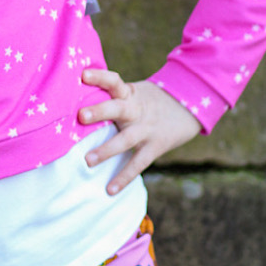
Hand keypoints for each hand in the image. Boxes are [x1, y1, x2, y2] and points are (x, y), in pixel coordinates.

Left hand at [78, 67, 200, 194]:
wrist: (190, 106)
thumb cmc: (150, 101)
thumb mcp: (134, 92)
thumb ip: (112, 97)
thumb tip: (75, 102)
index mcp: (129, 94)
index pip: (114, 81)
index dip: (100, 77)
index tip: (83, 75)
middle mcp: (136, 110)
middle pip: (118, 108)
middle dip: (100, 111)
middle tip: (81, 116)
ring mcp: (146, 129)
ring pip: (126, 139)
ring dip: (107, 150)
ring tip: (87, 161)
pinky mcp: (155, 146)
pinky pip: (138, 163)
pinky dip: (124, 177)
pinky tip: (110, 190)